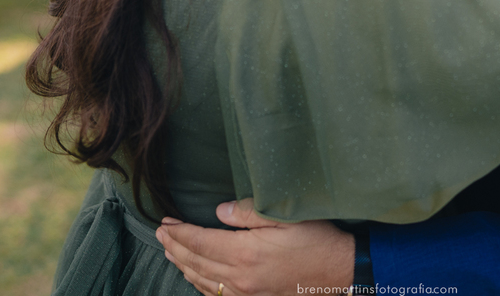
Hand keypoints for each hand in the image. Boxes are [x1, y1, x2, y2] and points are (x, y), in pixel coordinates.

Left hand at [155, 199, 353, 295]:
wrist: (339, 271)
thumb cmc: (316, 238)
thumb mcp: (283, 215)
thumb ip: (247, 212)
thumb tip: (218, 212)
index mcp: (245, 253)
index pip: (199, 242)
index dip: (179, 232)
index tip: (165, 222)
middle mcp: (241, 277)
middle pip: (195, 262)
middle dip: (174, 247)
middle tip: (160, 233)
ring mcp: (247, 293)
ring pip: (203, 281)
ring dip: (183, 265)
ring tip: (170, 252)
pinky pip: (218, 294)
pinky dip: (200, 283)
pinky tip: (195, 275)